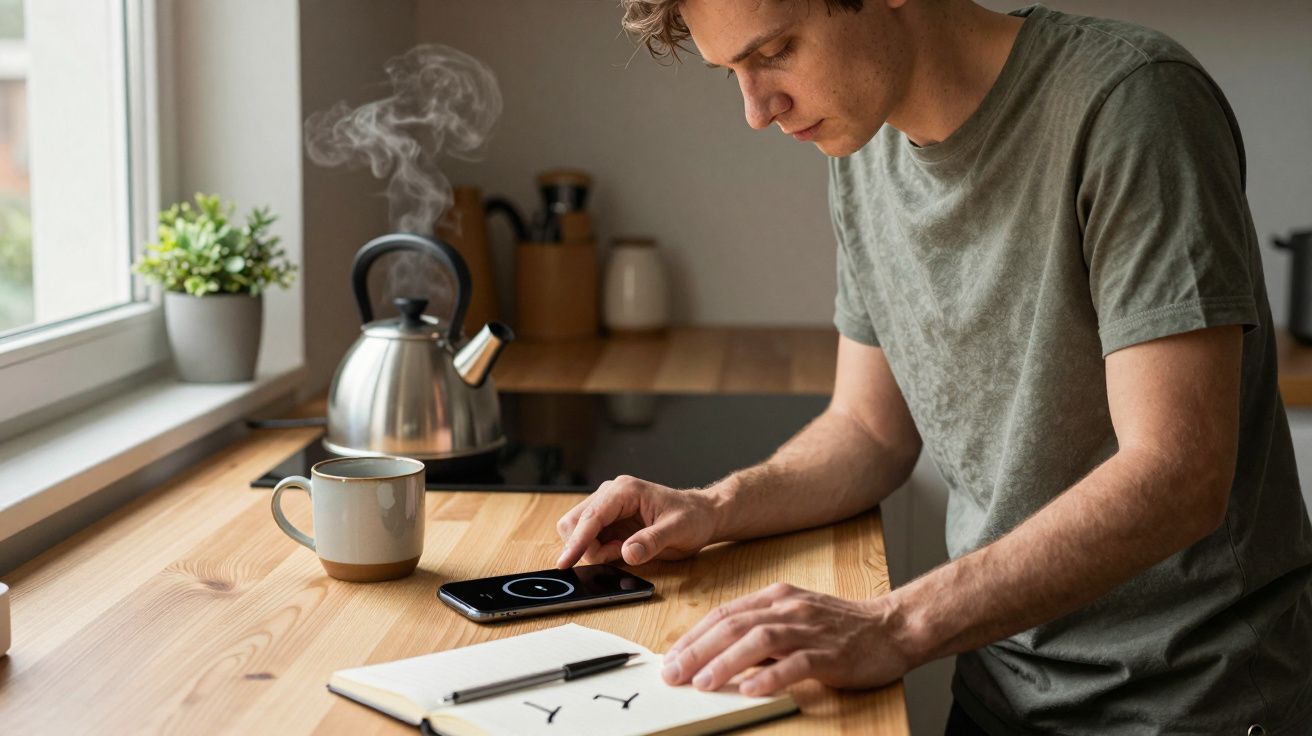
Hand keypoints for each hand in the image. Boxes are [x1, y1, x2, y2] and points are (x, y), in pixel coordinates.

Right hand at [555, 475, 718, 567]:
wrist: (700, 515)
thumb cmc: (692, 518)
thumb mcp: (678, 531)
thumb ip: (652, 541)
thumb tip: (628, 553)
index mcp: (624, 491)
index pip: (591, 517)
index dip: (576, 541)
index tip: (565, 563)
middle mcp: (610, 494)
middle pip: (574, 522)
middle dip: (584, 546)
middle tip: (613, 556)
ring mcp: (607, 507)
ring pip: (577, 531)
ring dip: (591, 549)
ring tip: (622, 551)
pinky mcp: (608, 521)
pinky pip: (589, 538)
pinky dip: (598, 550)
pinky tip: (621, 550)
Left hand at [661, 583, 914, 695]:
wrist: (892, 628)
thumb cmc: (840, 627)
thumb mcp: (794, 618)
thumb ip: (759, 630)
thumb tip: (717, 653)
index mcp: (776, 598)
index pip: (724, 614)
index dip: (693, 635)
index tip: (670, 657)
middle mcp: (789, 608)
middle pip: (733, 625)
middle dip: (698, 650)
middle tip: (674, 673)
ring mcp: (809, 629)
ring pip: (759, 640)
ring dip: (726, 662)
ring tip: (702, 683)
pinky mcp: (830, 653)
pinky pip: (796, 663)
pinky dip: (770, 676)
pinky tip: (751, 690)